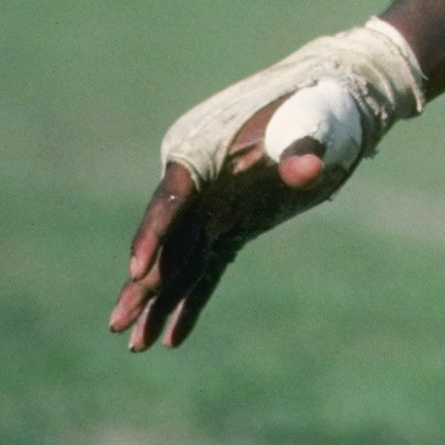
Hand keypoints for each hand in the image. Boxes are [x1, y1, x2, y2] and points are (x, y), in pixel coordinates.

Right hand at [107, 99, 334, 352]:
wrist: (327, 100)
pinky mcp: (232, 227)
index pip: (170, 200)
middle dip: (141, 283)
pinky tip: (172, 340)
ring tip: (135, 345)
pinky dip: (191, 303)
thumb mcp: (313, 119)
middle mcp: (198, 184)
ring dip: (158, 302)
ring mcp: (213, 208)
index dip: (153, 236)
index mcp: (202, 152)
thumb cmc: (315, 103)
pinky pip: (205, 271)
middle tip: (117, 324)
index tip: (137, 270)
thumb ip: (304, 144)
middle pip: (164, 240)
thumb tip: (308, 168)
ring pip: (178, 262)